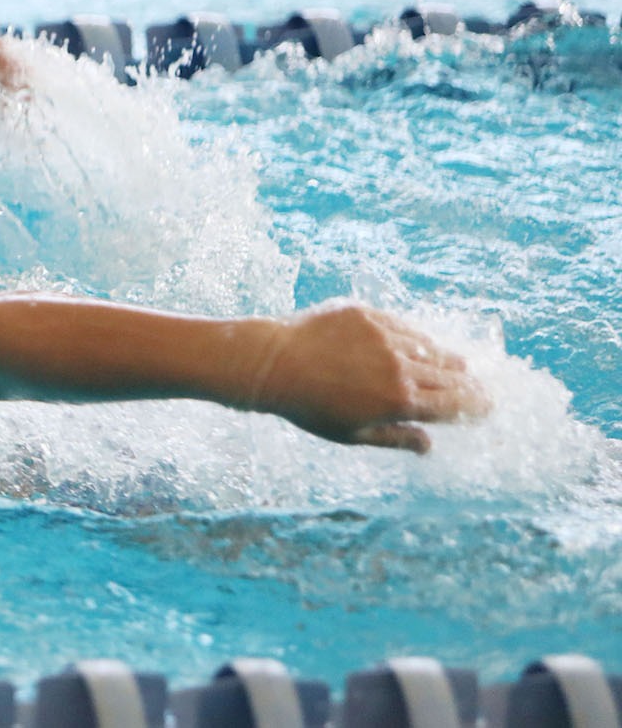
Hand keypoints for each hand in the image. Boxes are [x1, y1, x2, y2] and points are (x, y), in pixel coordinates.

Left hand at [249, 301, 489, 452]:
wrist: (272, 363)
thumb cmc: (309, 406)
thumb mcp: (352, 433)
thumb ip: (396, 438)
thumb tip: (430, 446)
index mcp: (398, 401)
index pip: (452, 404)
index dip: (474, 406)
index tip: (488, 407)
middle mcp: (399, 366)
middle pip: (449, 375)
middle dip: (468, 384)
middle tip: (480, 388)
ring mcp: (384, 336)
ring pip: (430, 348)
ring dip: (446, 359)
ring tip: (458, 365)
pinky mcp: (368, 314)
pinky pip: (404, 327)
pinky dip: (417, 339)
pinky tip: (422, 346)